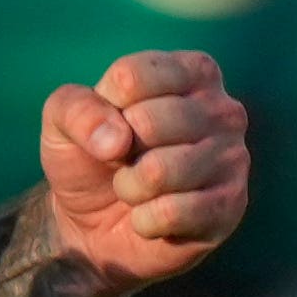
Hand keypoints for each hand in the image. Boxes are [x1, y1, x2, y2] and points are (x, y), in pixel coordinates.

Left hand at [41, 50, 248, 288]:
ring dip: (130, 188)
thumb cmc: (91, 157)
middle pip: (148, 122)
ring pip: (159, 171)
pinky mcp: (230, 206)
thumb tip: (117, 139)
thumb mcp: (62, 122)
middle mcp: (223, 109)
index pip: (131, 77)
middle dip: (117, 153)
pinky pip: (171, 212)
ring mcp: (233, 158)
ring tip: (137, 188)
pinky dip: (145, 220)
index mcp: (192, 71)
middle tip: (125, 161)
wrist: (95, 225)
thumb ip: (76, 109)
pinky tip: (152, 217)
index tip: (110, 122)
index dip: (103, 107)